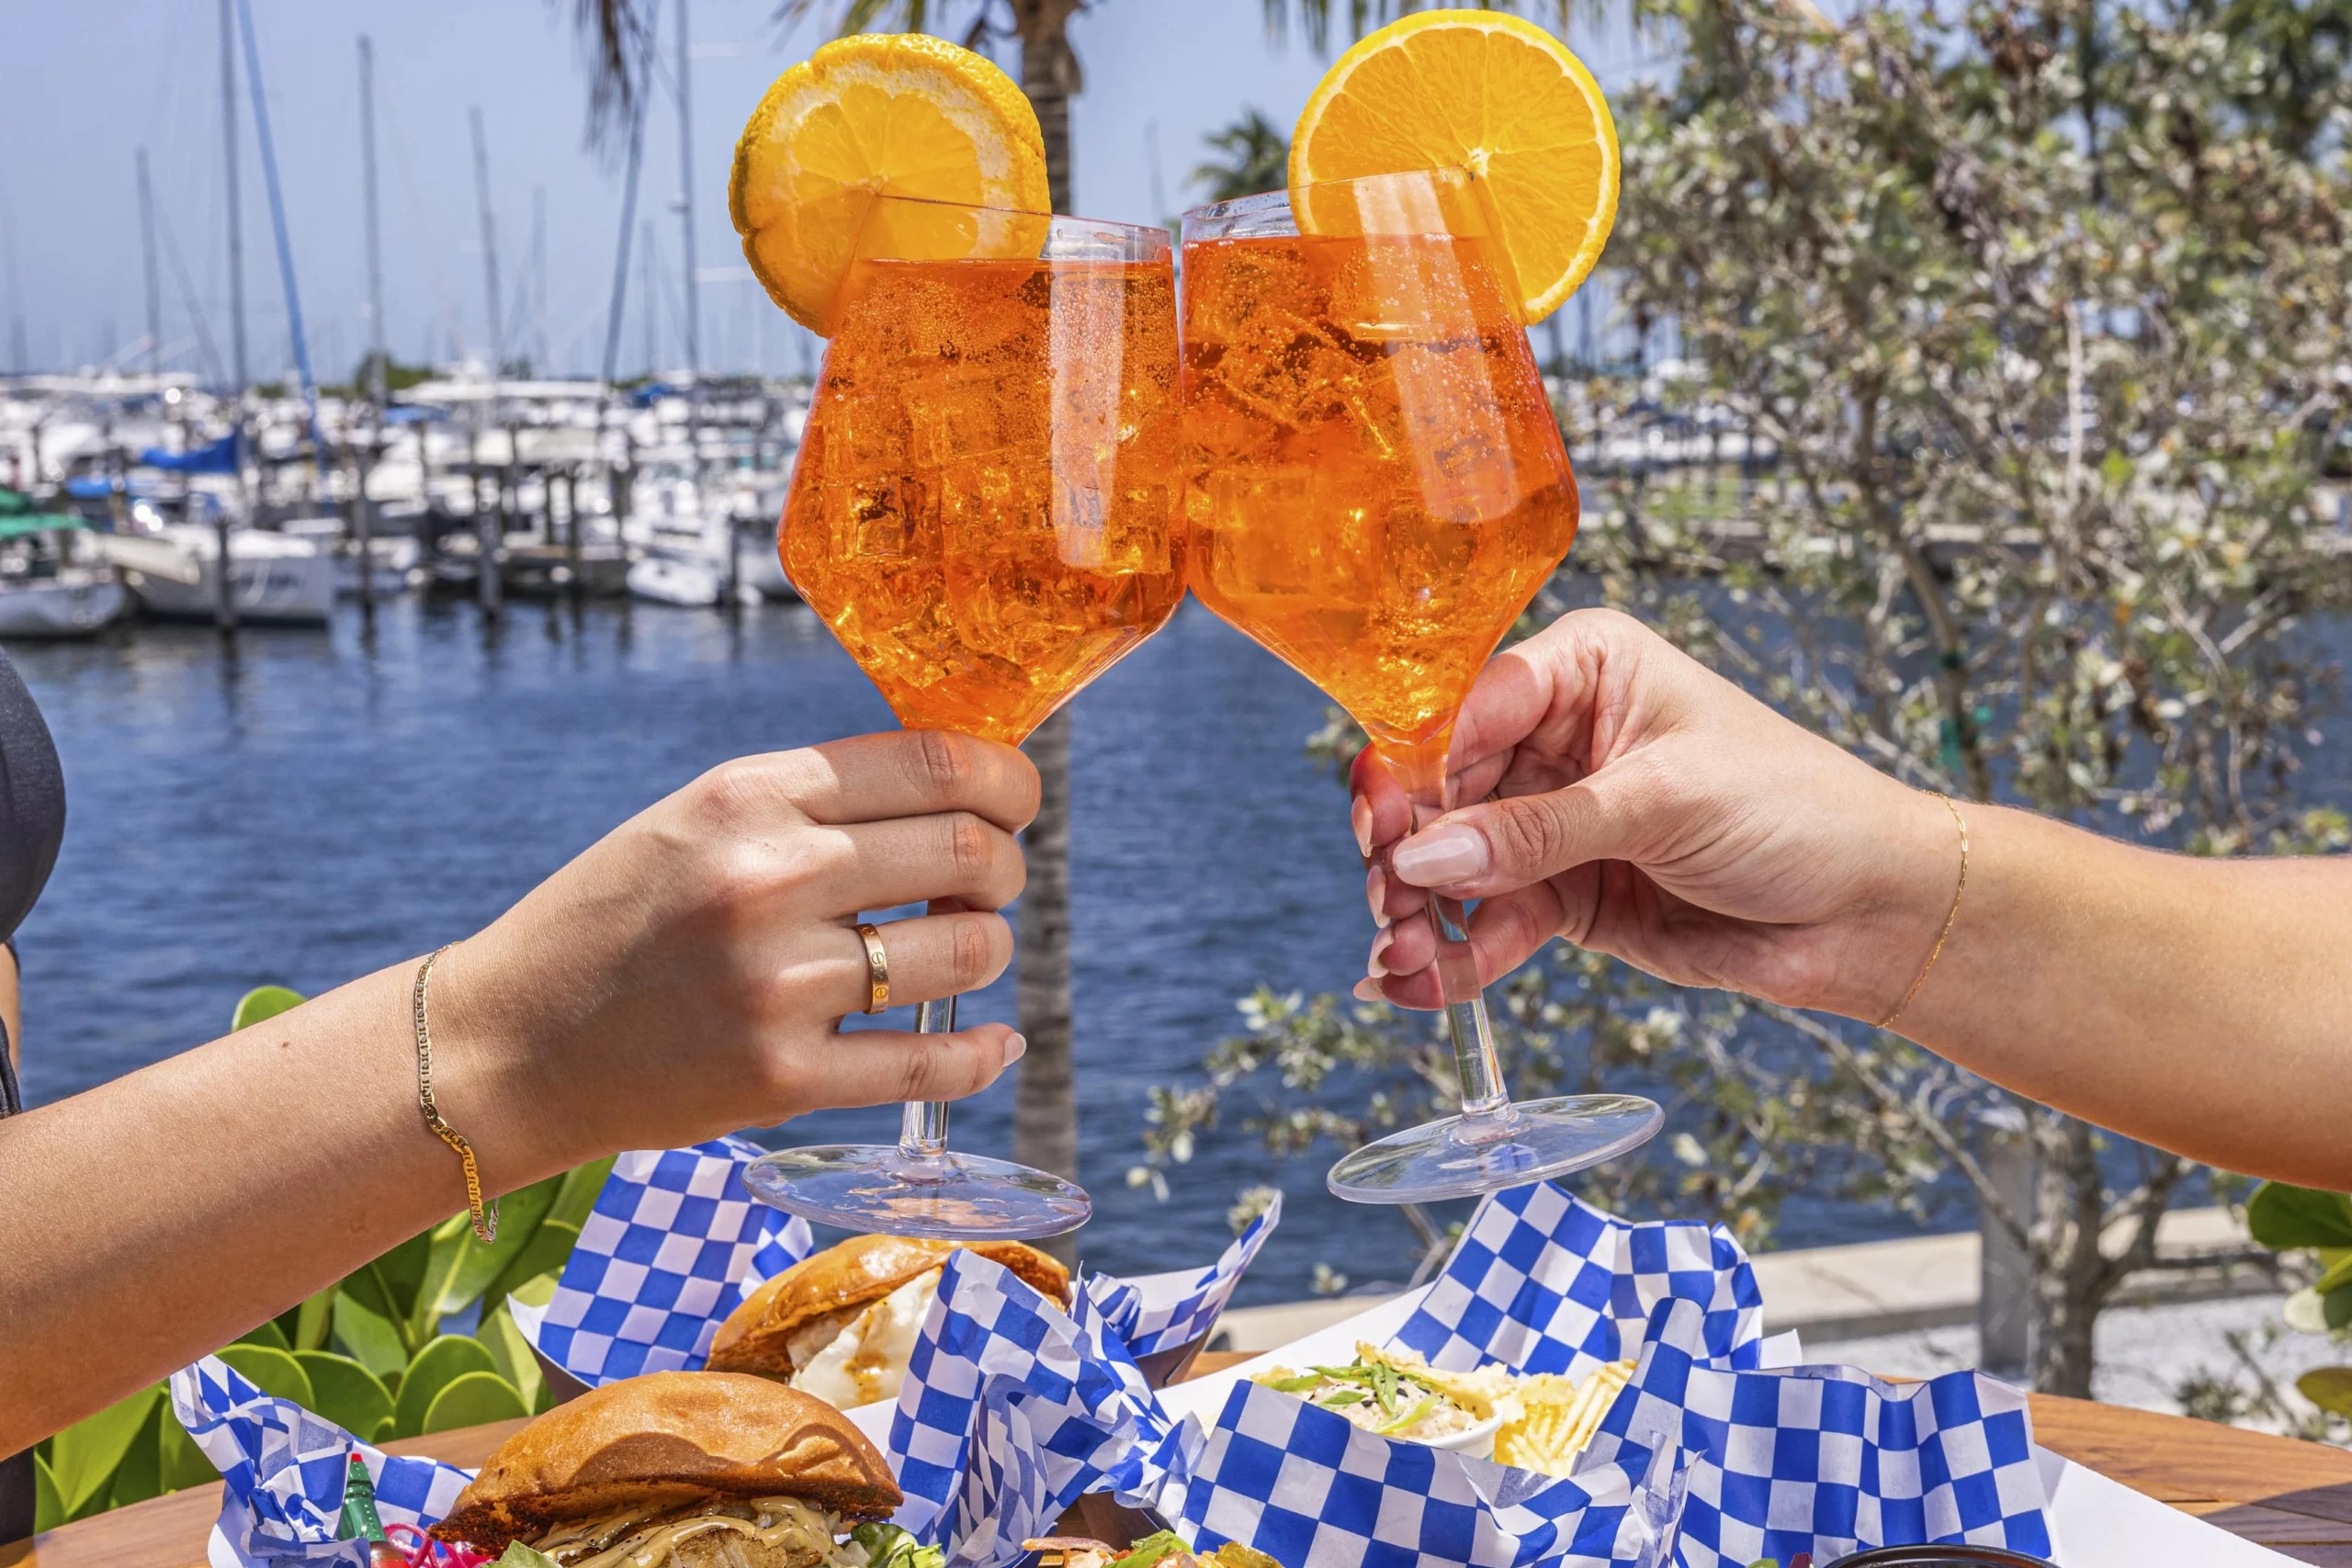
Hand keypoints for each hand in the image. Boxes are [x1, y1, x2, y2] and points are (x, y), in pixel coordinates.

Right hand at [438, 729, 1037, 1169]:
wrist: (511, 1041)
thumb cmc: (622, 917)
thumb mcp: (701, 818)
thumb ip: (820, 799)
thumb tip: (968, 789)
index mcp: (749, 794)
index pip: (936, 761)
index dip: (1008, 779)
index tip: (1016, 800)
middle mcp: (767, 879)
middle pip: (971, 853)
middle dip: (1004, 867)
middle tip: (984, 883)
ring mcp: (777, 985)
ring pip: (968, 953)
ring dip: (985, 950)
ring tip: (952, 951)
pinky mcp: (782, 1078)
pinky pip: (933, 1062)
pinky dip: (984, 1053)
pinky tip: (994, 1039)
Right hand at [1353, 609, 1960, 1020]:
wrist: (1872, 913)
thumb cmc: (1797, 812)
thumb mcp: (1663, 803)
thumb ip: (1539, 831)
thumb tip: (1425, 855)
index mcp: (1584, 670)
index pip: (1465, 706)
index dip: (1414, 766)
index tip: (1384, 824)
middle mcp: (1557, 737)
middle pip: (1441, 789)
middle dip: (1406, 850)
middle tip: (1390, 902)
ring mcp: (1555, 821)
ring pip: (1453, 862)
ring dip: (1419, 913)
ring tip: (1402, 957)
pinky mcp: (1565, 894)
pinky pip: (1488, 922)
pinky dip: (1453, 958)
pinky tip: (1418, 986)